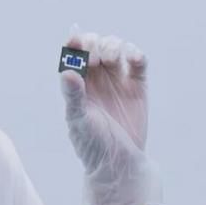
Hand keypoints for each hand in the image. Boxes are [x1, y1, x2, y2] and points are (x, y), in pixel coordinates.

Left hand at [59, 24, 163, 204]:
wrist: (119, 164)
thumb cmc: (92, 145)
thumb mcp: (79, 121)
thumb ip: (73, 95)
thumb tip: (67, 72)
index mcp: (77, 83)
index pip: (72, 53)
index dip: (74, 42)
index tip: (76, 40)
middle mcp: (96, 78)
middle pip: (94, 45)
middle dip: (94, 44)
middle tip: (95, 60)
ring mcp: (117, 80)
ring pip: (116, 48)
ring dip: (113, 45)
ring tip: (112, 59)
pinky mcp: (137, 85)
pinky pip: (138, 62)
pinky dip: (136, 54)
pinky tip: (133, 59)